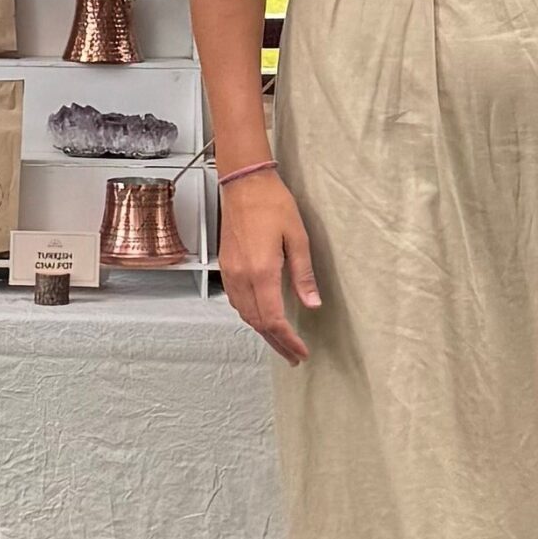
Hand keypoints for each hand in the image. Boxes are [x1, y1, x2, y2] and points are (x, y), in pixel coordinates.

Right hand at [220, 170, 320, 364]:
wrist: (244, 182)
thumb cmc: (272, 203)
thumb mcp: (297, 237)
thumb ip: (303, 274)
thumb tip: (312, 304)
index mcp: (261, 271)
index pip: (273, 319)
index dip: (288, 340)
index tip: (301, 352)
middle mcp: (241, 276)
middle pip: (257, 322)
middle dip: (276, 343)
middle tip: (293, 356)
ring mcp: (230, 271)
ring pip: (244, 314)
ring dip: (262, 331)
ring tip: (279, 341)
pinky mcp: (225, 265)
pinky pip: (235, 300)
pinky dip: (249, 315)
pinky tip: (259, 315)